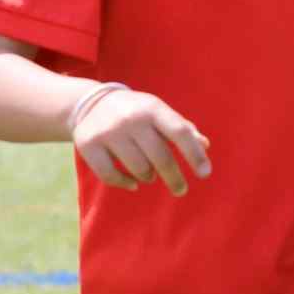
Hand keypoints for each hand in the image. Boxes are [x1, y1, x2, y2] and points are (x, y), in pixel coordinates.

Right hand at [71, 87, 211, 195]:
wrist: (91, 103)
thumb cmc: (136, 112)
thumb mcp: (159, 113)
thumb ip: (182, 128)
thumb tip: (205, 146)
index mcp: (152, 108)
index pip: (180, 132)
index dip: (194, 155)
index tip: (205, 174)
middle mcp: (130, 119)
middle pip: (161, 158)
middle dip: (174, 178)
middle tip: (180, 190)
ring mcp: (108, 132)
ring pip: (139, 170)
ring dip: (149, 176)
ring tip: (150, 173)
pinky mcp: (88, 145)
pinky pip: (112, 176)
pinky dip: (126, 183)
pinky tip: (133, 183)